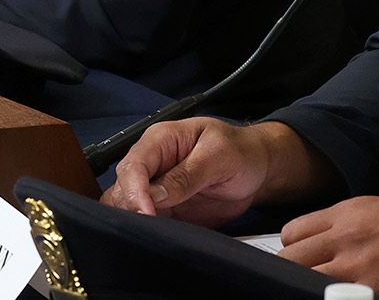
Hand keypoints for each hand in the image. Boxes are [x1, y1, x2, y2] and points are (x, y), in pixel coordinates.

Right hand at [104, 118, 274, 225]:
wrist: (257, 168)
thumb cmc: (241, 151)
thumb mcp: (219, 156)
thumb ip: (187, 175)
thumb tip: (154, 195)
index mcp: (161, 140)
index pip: (134, 165)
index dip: (134, 191)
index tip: (146, 213)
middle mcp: (152, 163)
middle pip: (122, 187)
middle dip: (130, 209)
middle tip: (150, 228)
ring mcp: (154, 187)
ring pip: (124, 206)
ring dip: (132, 221)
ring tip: (151, 235)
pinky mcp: (162, 209)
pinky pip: (142, 221)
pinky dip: (143, 231)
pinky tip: (154, 238)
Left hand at [280, 199, 378, 299]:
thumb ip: (349, 224)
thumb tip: (326, 240)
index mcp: (348, 213)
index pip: (293, 231)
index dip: (293, 247)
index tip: (299, 256)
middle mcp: (346, 236)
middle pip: (291, 258)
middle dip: (293, 269)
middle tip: (304, 277)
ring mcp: (357, 267)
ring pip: (303, 279)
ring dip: (308, 285)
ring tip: (323, 288)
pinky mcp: (371, 292)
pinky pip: (331, 297)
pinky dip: (330, 297)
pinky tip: (342, 296)